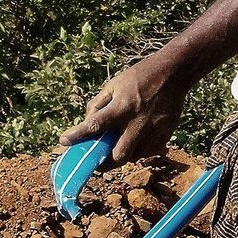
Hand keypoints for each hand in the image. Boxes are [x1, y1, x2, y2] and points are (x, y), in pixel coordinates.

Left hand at [56, 54, 187, 164]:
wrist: (173, 73)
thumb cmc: (140, 77)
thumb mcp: (115, 84)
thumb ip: (99, 104)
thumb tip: (88, 122)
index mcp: (123, 106)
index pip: (96, 125)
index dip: (78, 135)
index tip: (64, 142)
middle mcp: (138, 122)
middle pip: (118, 155)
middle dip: (105, 163)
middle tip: (97, 161)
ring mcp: (153, 131)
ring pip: (133, 157)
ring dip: (121, 156)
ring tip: (116, 147)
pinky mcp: (165, 135)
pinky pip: (147, 152)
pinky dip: (137, 151)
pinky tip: (134, 140)